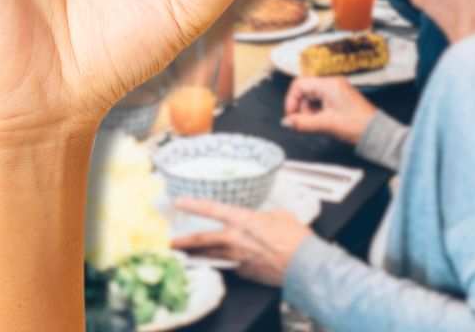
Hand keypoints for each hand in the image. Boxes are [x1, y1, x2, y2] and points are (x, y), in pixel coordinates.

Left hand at [171, 200, 310, 285]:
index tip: (178, 202)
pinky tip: (221, 262)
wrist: (305, 266)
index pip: (212, 209)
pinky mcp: (244, 273)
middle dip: (182, 240)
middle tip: (168, 240)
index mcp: (242, 220)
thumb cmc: (296, 238)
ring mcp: (237, 258)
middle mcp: (235, 239)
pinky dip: (223, 263)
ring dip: (197, 254)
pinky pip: (229, 266)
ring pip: (210, 256)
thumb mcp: (281, 216)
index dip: (193, 205)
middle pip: (201, 239)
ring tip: (185, 253)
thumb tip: (264, 219)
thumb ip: (266, 216)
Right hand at [283, 76, 376, 144]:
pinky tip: (324, 122)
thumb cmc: (358, 125)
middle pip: (305, 91)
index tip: (291, 115)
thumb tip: (287, 122)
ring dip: (310, 111)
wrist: (376, 133)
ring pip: (312, 97)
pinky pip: (321, 102)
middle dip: (302, 108)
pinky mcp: (339, 98)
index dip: (292, 100)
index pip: (299, 84)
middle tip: (306, 122)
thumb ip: (303, 123)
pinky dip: (318, 112)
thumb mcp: (326, 124)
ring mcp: (336, 90)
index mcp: (329, 84)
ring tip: (319, 123)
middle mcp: (332, 84)